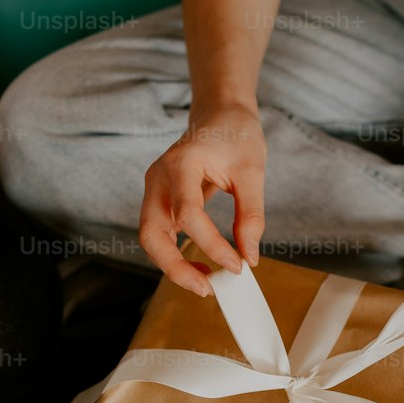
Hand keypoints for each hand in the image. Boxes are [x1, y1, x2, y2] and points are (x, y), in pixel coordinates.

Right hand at [139, 104, 266, 295]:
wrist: (220, 113)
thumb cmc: (236, 134)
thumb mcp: (252, 170)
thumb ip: (251, 214)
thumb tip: (250, 255)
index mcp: (181, 163)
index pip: (189, 215)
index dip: (212, 245)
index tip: (238, 264)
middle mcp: (159, 177)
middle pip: (151, 233)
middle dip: (175, 267)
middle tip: (207, 288)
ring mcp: (155, 189)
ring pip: (150, 238)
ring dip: (172, 265)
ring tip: (205, 282)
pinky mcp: (160, 199)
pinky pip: (160, 233)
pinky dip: (175, 254)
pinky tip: (200, 265)